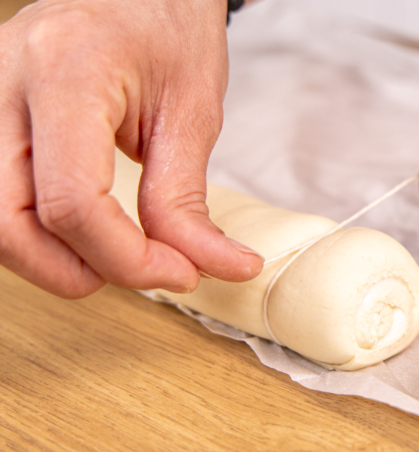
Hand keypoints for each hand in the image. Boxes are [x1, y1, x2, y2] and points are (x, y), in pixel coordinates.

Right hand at [0, 0, 263, 298]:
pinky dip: (37, 233)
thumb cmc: (169, 27)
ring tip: (119, 254)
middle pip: (9, 221)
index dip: (129, 258)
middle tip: (149, 271)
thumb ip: (187, 199)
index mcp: (66, 73)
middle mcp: (4, 83)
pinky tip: (86, 233)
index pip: (72, 201)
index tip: (182, 272)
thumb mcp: (193, 111)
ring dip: (53, 260)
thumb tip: (213, 267)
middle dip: (79, 271)